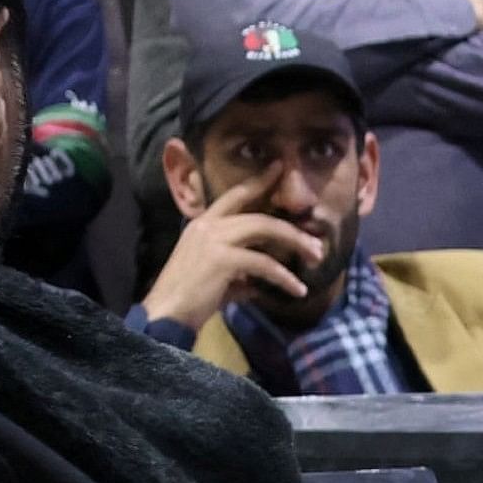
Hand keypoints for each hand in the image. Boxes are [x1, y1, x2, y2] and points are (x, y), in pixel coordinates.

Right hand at [138, 173, 328, 334]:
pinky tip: (297, 289)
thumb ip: (237, 274)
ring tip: (315, 258)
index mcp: (202, 224)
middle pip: (258, 214)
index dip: (258, 181)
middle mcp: (207, 225)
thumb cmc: (187, 299)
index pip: (235, 195)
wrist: (166, 314)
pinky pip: (263, 263)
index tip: (278, 167)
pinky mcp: (222, 259)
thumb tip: (257, 283)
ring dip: (294, 243)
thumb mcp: (215, 278)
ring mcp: (214, 240)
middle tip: (316, 240)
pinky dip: (284, 276)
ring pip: (264, 229)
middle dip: (291, 226)